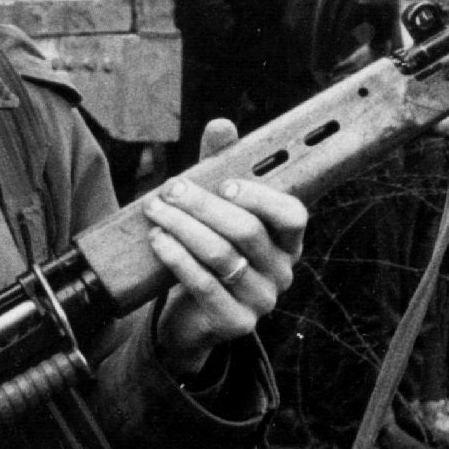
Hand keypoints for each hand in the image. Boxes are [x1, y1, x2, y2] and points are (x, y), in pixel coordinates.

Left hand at [150, 119, 309, 367]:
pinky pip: (204, 285)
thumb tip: (222, 125)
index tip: (225, 184)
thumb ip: (220, 167)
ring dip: (183, 228)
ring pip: (222, 256)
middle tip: (169, 189)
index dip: (260, 197)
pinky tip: (158, 240)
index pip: (293, 215)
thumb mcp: (215, 209)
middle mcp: (282, 273)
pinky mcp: (235, 323)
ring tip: (155, 211)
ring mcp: (262, 301)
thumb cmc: (207, 253)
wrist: (189, 317)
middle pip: (246, 231)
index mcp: (288, 242)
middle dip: (203, 206)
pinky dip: (177, 258)